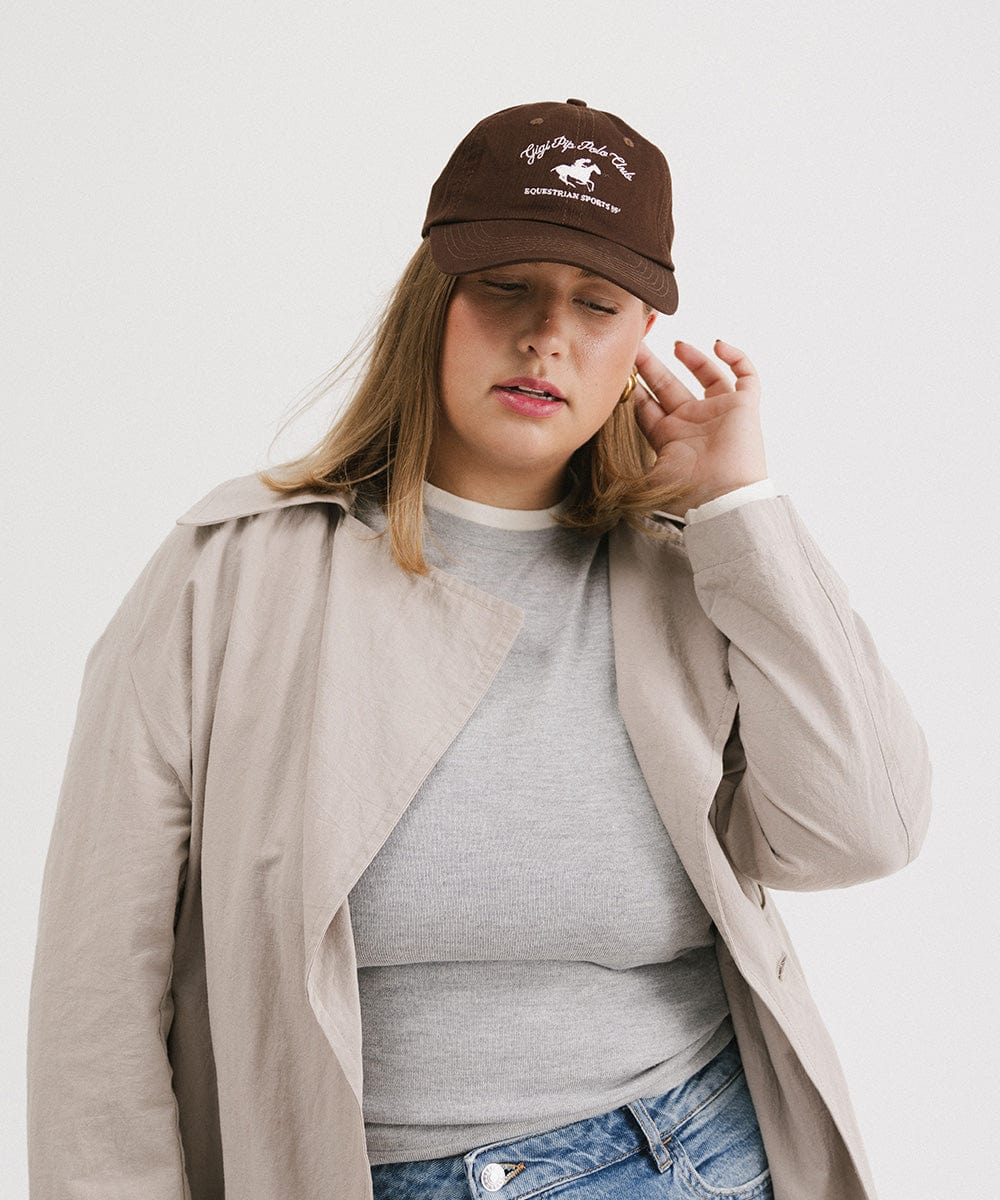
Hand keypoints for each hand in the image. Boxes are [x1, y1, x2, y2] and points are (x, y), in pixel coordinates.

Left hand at [632, 339, 767, 511]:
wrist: (722, 500)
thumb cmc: (687, 495)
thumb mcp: (646, 480)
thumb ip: (623, 475)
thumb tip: (598, 481)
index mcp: (669, 437)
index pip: (648, 405)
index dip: (634, 387)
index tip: (620, 368)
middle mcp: (693, 423)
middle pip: (669, 385)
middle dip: (652, 365)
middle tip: (636, 344)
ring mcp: (719, 413)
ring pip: (708, 376)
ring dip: (693, 358)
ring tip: (676, 345)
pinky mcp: (743, 407)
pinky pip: (745, 375)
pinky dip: (736, 357)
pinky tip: (717, 345)